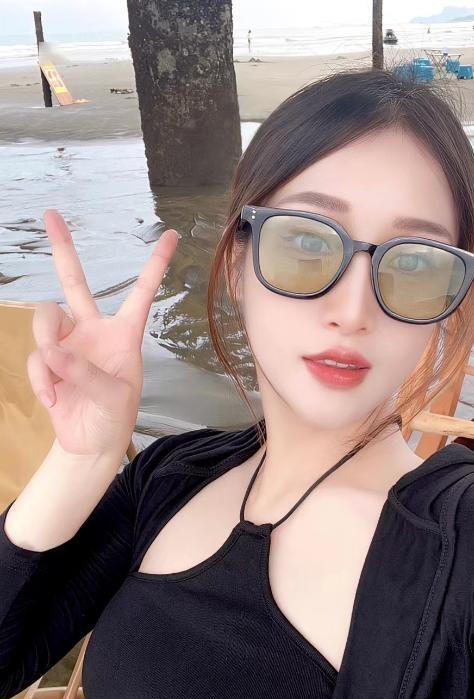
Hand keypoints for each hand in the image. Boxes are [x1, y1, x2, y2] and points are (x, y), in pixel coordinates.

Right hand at [26, 210, 178, 456]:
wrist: (91, 443)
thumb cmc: (115, 418)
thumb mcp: (113, 398)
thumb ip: (86, 373)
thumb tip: (54, 352)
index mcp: (124, 334)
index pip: (141, 293)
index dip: (156, 264)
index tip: (173, 235)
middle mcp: (94, 330)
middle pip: (75, 283)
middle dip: (63, 249)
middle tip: (52, 214)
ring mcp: (68, 344)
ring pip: (45, 320)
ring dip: (46, 346)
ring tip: (56, 378)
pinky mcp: (47, 361)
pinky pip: (35, 356)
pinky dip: (40, 378)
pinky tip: (52, 398)